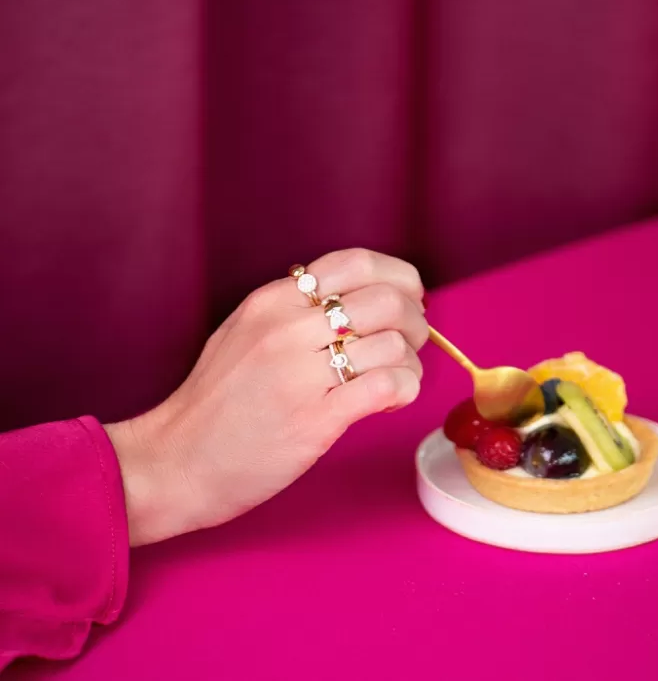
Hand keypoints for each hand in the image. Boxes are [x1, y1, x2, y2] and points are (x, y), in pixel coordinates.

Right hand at [106, 249, 426, 546]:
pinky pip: (387, 386)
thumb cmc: (214, 401)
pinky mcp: (315, 420)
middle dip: (415, 321)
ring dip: (411, 362)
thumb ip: (295, 312)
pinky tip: (389, 400)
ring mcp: (301, 374)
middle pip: (386, 300)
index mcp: (272, 301)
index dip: (398, 277)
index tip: (407, 298)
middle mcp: (287, 329)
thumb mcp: (244, 333)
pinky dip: (404, 390)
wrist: (174, 461)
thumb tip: (358, 302)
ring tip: (395, 378)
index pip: (356, 263)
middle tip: (409, 342)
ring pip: (394, 343)